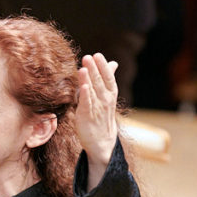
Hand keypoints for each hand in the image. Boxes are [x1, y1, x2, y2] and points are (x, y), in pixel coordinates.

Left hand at [75, 53, 118, 174]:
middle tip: (88, 57)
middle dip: (94, 70)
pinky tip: (83, 87)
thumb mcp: (108, 95)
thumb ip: (108, 78)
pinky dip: (85, 95)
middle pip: (100, 82)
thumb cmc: (102, 115)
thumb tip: (114, 63)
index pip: (108, 78)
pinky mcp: (87, 116)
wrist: (101, 141)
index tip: (98, 55)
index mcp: (110, 94)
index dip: (103, 67)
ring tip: (84, 68)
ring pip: (92, 92)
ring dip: (88, 80)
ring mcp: (97, 108)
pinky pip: (87, 104)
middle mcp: (105, 100)